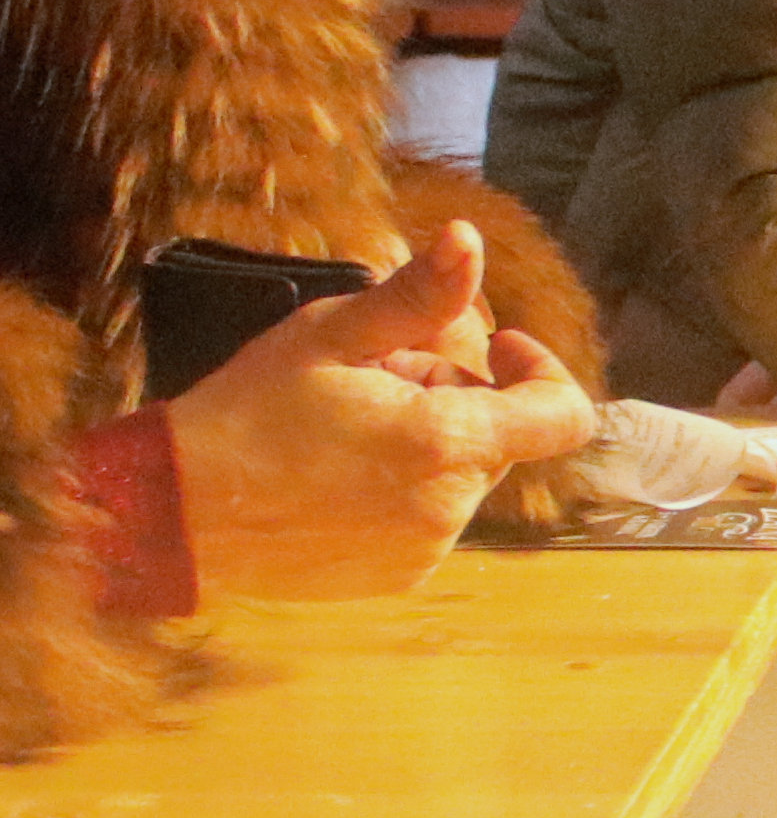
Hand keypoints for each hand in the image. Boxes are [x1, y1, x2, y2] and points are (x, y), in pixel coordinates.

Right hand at [164, 222, 595, 600]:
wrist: (171, 515)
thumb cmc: (246, 414)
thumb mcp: (328, 336)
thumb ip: (415, 295)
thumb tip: (468, 239)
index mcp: (448, 445)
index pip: (563, 415)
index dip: (539, 370)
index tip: (495, 347)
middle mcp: (449, 509)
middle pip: (499, 435)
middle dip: (455, 394)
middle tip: (373, 375)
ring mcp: (424, 551)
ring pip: (460, 476)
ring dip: (426, 442)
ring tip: (343, 424)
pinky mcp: (395, 578)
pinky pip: (426, 518)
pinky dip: (401, 488)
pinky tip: (336, 469)